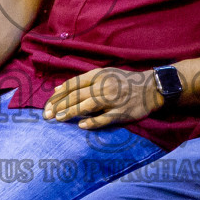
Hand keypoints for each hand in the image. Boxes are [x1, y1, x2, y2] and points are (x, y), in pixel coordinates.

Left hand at [44, 67, 161, 130]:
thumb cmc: (124, 81)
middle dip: (60, 105)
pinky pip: (104, 118)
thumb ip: (82, 81)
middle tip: (48, 114)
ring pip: (88, 105)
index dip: (59, 94)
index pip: (74, 84)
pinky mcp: (122, 112)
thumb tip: (58, 88)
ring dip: (72, 111)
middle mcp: (105, 85)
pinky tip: (81, 125)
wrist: (151, 88)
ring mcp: (114, 99)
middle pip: (78, 95)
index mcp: (99, 75)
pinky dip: (92, 122)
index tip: (48, 103)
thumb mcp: (104, 74)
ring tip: (59, 118)